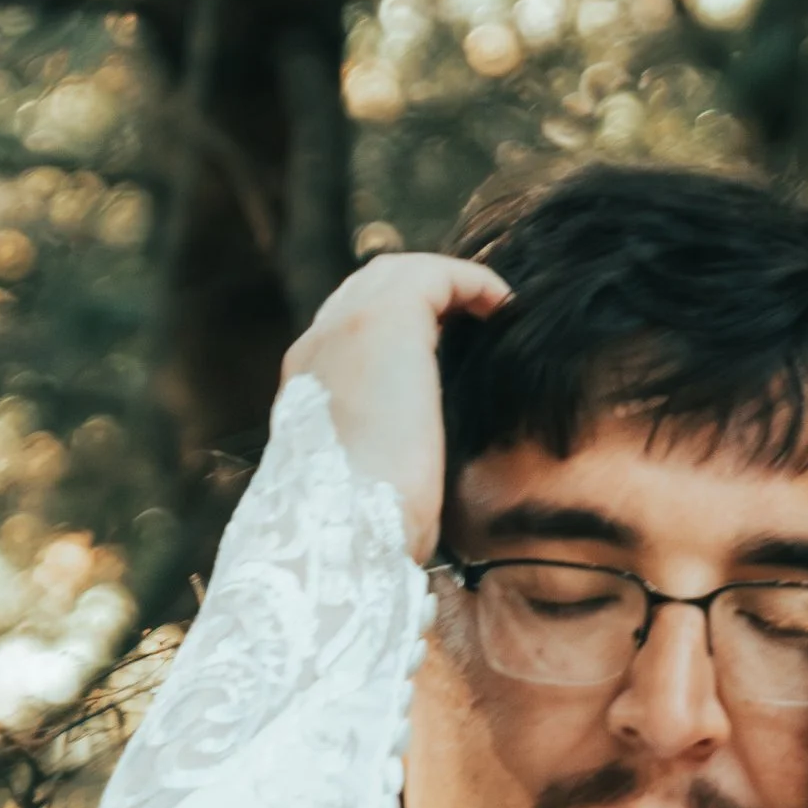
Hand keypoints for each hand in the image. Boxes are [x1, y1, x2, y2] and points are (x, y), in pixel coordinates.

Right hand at [280, 250, 511, 560]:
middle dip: (421, 294)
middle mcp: (316, 347)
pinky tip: (502, 309)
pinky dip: (473, 283)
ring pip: (397, 273)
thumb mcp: (367, 481)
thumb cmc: (363, 531)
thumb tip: (419, 455)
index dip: (397, 326)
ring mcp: (343, 327)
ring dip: (447, 285)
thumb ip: (382, 448)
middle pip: (368, 289)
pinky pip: (435, 274)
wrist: (344, 533)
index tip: (444, 342)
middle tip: (471, 316)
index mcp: (305, 386)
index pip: (347, 330)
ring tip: (490, 309)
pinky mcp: (385, 319)